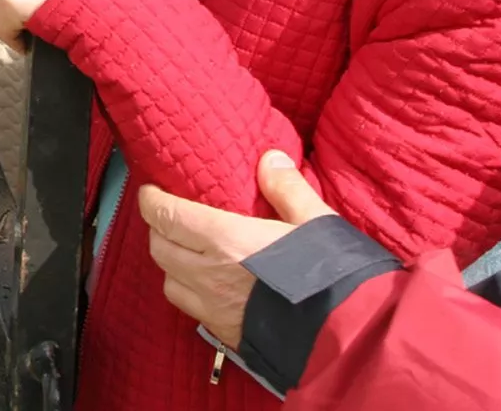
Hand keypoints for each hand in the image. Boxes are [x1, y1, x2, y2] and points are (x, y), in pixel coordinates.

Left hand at [139, 150, 335, 349]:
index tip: (151, 190)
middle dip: (158, 229)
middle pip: (159, 248)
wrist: (349, 340)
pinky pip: (191, 310)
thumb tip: (269, 159)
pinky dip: (189, 293)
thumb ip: (287, 188)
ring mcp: (214, 309)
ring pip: (169, 282)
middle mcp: (209, 275)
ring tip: (187, 251)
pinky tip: (209, 286)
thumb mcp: (317, 221)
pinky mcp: (226, 336)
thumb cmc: (334, 276)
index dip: (151, 200)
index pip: (167, 215)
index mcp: (224, 240)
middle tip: (170, 216)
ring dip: (171, 264)